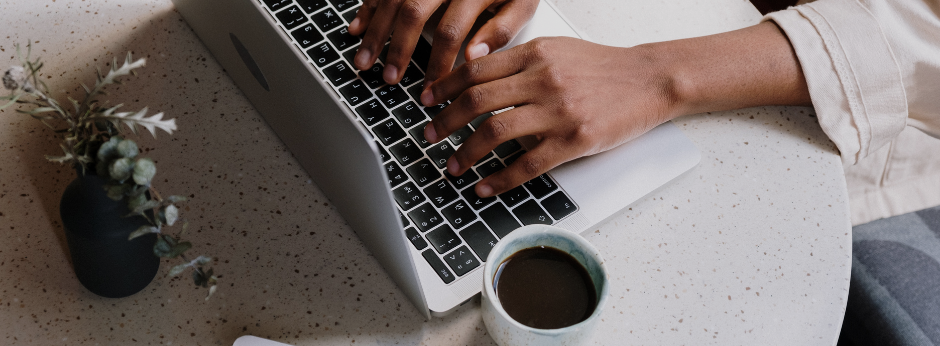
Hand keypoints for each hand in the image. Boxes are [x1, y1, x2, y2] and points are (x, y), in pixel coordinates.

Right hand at [347, 0, 538, 85]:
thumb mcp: (523, 2)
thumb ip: (503, 29)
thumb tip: (475, 57)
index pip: (450, 30)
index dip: (438, 63)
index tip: (432, 89)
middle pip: (412, 11)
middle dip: (398, 48)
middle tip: (390, 78)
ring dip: (374, 32)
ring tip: (364, 62)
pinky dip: (366, 8)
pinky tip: (356, 28)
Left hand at [420, 37, 680, 197]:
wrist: (650, 80)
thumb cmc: (604, 68)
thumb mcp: (559, 50)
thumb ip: (521, 61)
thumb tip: (477, 75)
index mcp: (535, 53)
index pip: (476, 69)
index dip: (444, 86)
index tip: (427, 100)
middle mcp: (543, 79)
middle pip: (477, 100)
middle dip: (445, 121)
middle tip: (429, 135)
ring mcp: (558, 110)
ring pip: (495, 132)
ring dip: (466, 152)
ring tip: (453, 165)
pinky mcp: (574, 140)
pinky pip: (527, 164)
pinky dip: (499, 179)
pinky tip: (485, 186)